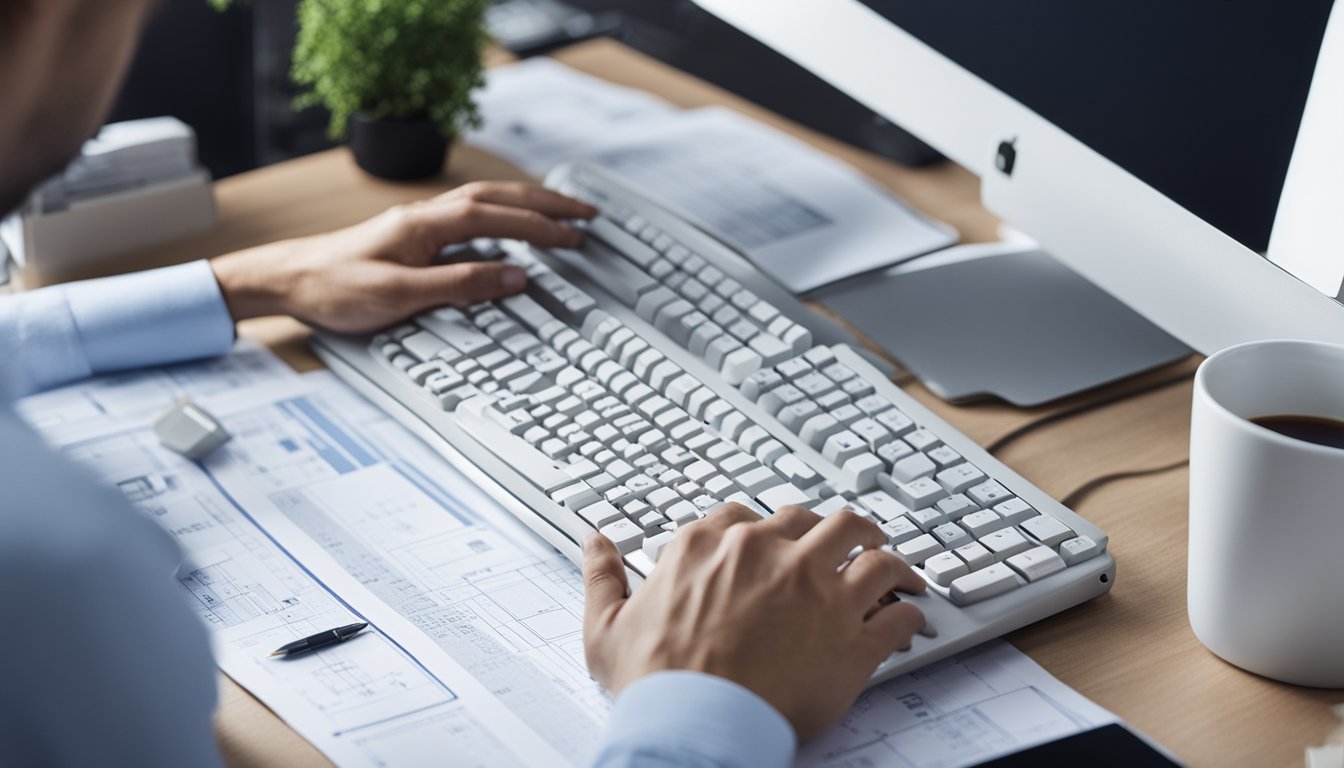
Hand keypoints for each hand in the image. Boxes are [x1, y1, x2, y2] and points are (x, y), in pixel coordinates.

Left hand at [209, 181, 596, 331]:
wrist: (288, 280)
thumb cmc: (335, 288)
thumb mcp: (400, 296)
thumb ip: (460, 286)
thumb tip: (514, 278)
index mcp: (426, 225)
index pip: (498, 218)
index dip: (541, 227)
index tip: (576, 237)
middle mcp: (427, 215)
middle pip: (500, 197)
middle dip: (547, 204)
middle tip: (587, 214)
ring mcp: (420, 222)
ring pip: (487, 200)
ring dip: (528, 205)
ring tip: (561, 214)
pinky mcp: (414, 234)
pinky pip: (472, 213)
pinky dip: (504, 213)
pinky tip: (511, 228)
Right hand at [581, 503, 925, 741]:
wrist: (695, 726)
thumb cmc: (653, 683)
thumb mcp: (606, 626)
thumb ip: (602, 576)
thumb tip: (592, 541)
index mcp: (711, 546)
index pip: (749, 516)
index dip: (768, 529)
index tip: (777, 542)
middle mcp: (770, 555)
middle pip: (820, 519)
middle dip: (837, 529)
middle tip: (848, 543)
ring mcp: (817, 592)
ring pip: (872, 549)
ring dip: (889, 557)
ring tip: (895, 567)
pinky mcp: (851, 637)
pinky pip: (897, 612)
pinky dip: (907, 612)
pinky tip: (908, 618)